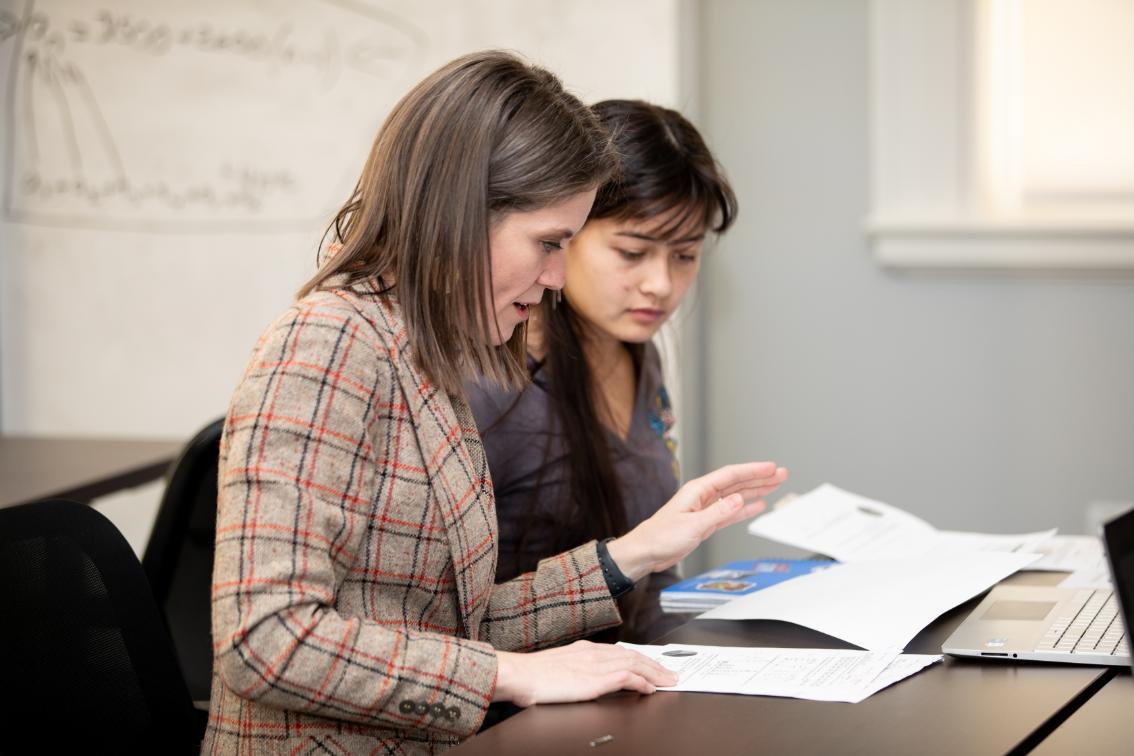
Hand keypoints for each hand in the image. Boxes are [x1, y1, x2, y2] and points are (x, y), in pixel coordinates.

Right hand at [492, 641, 677, 706]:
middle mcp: (593, 652)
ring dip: (655, 672)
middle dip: (654, 664)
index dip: (639, 659)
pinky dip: (642, 682)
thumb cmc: (531, 676)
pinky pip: (628, 678)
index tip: (651, 666)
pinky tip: (650, 688)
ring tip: (668, 680)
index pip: (620, 652)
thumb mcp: (557, 668)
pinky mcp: (596, 678)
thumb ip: (575, 669)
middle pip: (632, 655)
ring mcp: (596, 664)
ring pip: (635, 664)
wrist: (520, 674)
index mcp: (584, 649)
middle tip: (670, 673)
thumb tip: (583, 679)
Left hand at [607, 462, 787, 580]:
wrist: (646, 552)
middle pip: (736, 483)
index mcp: (698, 490)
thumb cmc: (661, 537)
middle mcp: (703, 496)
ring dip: (755, 491)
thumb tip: (739, 499)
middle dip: (759, 478)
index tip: (771, 467)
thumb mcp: (693, 525)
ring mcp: (705, 509)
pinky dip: (745, 509)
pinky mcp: (705, 523)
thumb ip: (718, 512)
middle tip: (781, 474)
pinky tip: (757, 505)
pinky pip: (730, 512)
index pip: (731, 475)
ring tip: (775, 486)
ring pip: (736, 496)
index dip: (753, 470)